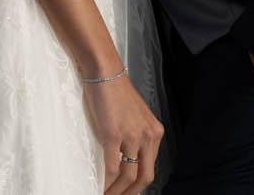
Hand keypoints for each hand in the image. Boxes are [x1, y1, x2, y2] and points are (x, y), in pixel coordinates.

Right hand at [84, 73, 160, 194]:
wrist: (104, 71)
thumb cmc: (113, 90)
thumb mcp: (133, 115)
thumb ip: (134, 134)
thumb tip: (122, 155)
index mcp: (154, 133)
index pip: (150, 168)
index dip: (138, 185)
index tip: (127, 191)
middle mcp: (147, 137)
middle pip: (144, 177)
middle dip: (130, 193)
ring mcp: (131, 136)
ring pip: (128, 175)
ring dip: (116, 190)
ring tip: (105, 194)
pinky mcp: (114, 134)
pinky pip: (111, 165)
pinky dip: (106, 180)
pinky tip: (99, 185)